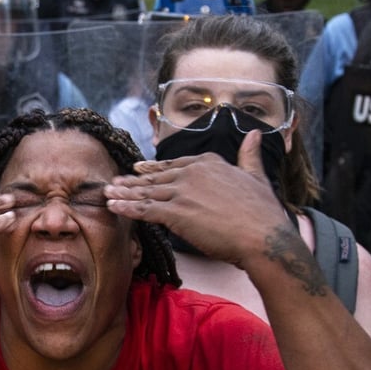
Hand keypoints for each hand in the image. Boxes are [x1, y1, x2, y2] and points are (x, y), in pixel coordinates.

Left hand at [105, 130, 290, 264]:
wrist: (263, 236)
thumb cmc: (263, 212)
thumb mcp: (256, 176)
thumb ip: (249, 155)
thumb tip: (255, 133)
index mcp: (209, 163)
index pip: (174, 165)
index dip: (154, 168)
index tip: (139, 168)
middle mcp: (192, 173)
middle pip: (155, 178)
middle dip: (133, 181)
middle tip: (115, 182)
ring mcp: (182, 192)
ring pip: (146, 192)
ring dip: (124, 193)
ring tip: (107, 194)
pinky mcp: (175, 213)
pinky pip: (144, 209)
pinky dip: (127, 208)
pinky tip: (113, 207)